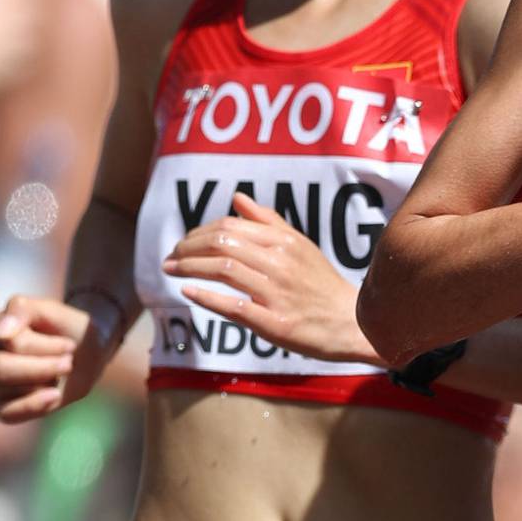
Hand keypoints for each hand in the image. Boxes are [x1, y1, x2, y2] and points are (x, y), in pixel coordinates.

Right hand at [0, 293, 116, 422]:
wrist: (88, 350)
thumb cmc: (68, 327)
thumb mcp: (53, 310)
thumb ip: (23, 310)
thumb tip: (0, 332)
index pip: (9, 341)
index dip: (44, 346)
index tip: (70, 345)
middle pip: (0, 367)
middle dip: (42, 367)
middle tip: (69, 362)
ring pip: (2, 388)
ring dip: (42, 381)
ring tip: (62, 372)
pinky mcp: (3, 406)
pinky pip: (6, 414)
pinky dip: (32, 406)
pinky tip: (55, 395)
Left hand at [165, 191, 372, 363]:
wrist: (351, 323)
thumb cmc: (320, 284)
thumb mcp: (300, 246)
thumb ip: (267, 221)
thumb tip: (237, 197)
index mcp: (285, 242)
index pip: (230, 226)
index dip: (199, 233)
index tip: (182, 244)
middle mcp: (281, 263)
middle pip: (223, 244)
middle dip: (187, 249)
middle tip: (171, 258)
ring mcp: (279, 293)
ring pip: (224, 270)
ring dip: (189, 268)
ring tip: (170, 270)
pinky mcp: (277, 323)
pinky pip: (235, 306)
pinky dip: (207, 296)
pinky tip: (187, 292)